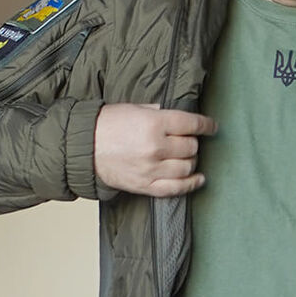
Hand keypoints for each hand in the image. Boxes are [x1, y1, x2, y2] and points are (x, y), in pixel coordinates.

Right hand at [94, 103, 215, 196]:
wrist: (83, 147)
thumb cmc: (107, 125)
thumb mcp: (136, 108)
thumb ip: (160, 112)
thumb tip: (181, 118)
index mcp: (154, 123)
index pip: (192, 124)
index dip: (206, 125)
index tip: (212, 126)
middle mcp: (156, 147)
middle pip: (191, 147)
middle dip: (193, 142)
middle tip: (188, 140)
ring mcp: (152, 169)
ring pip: (187, 167)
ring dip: (191, 161)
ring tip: (187, 156)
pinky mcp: (146, 185)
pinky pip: (176, 188)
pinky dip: (191, 184)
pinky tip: (198, 178)